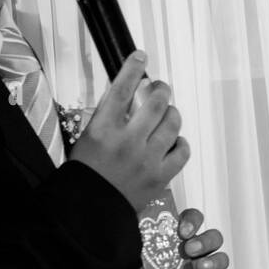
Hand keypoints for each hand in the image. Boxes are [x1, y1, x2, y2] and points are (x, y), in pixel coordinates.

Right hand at [70, 51, 190, 211]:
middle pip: (156, 101)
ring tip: (166, 114)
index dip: (133, 68)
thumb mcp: (86, 138)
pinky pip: (182, 150)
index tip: (140, 56)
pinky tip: (173, 141)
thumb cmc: (86, 174)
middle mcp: (126, 141)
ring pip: (172, 122)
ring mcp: (146, 159)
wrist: (88, 212)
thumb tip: (129, 92)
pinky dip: (180, 142)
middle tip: (159, 87)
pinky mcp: (161, 176)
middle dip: (161, 89)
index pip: (122, 89)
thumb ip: (108, 116)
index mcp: (102, 129)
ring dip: (172, 113)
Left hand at [124, 207, 229, 268]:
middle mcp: (193, 251)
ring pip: (221, 260)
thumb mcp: (133, 243)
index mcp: (178, 235)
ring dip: (214, 261)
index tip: (183, 231)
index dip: (193, 221)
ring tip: (200, 268)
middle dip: (206, 241)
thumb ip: (141, 224)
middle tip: (190, 250)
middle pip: (213, 238)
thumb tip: (141, 201)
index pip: (194, 219)